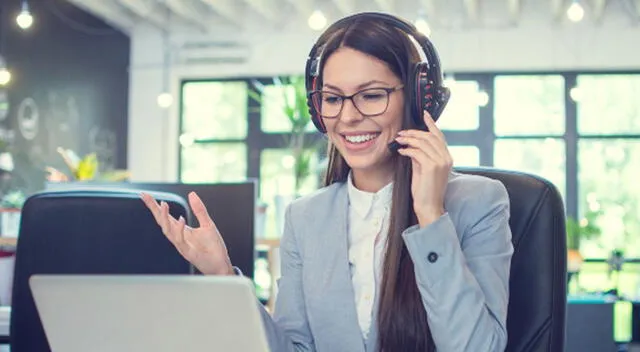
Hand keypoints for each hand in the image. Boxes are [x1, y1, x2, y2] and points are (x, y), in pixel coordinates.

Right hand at [140, 191, 233, 275]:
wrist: (221, 265)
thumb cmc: (213, 247)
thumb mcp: (207, 224)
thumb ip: (199, 210)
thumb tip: (191, 193)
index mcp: (181, 230)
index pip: (165, 216)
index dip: (155, 206)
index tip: (145, 194)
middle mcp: (178, 237)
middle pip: (162, 222)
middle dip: (153, 209)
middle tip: (145, 196)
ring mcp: (182, 245)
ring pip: (168, 231)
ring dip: (164, 218)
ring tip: (163, 204)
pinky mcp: (188, 253)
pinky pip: (180, 241)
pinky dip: (180, 230)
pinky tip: (181, 219)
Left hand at [395, 111, 452, 226]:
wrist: (429, 206)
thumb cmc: (425, 190)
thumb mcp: (423, 169)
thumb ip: (421, 156)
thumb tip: (412, 146)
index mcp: (447, 158)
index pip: (440, 136)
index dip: (432, 124)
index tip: (424, 114)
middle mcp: (446, 158)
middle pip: (429, 136)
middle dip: (414, 132)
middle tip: (401, 133)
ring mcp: (440, 162)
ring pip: (423, 142)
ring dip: (408, 139)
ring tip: (398, 140)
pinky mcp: (432, 166)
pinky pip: (417, 151)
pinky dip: (407, 149)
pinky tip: (401, 151)